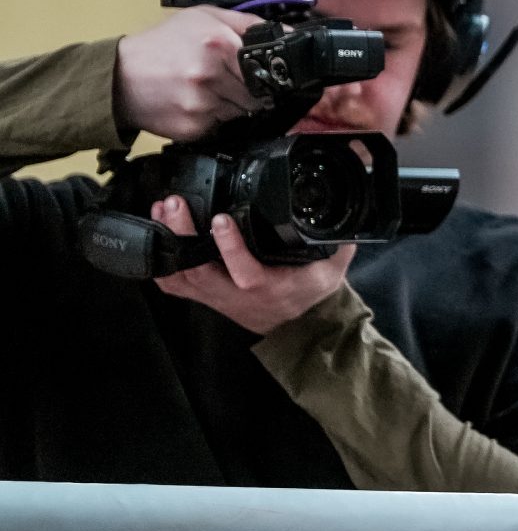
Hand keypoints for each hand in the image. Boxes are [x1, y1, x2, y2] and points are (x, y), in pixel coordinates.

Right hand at [114, 8, 259, 140]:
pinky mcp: (194, 127)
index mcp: (219, 43)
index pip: (269, 66)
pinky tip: (193, 103)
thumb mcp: (204, 17)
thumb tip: (288, 34)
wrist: (118, 77)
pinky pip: (222, 125)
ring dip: (231, 103)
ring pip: (243, 111)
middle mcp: (211, 75)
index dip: (267, 70)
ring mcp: (202, 104)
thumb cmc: (161, 46)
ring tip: (204, 88)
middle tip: (223, 78)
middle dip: (248, 87)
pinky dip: (214, 117)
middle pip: (259, 92)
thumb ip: (248, 24)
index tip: (261, 71)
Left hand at [150, 197, 353, 334]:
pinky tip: (156, 233)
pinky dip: (160, 260)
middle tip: (174, 203)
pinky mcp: (204, 295)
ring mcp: (215, 296)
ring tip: (162, 209)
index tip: (222, 218)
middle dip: (181, 234)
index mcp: (269, 288)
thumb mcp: (332, 270)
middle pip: (197, 269)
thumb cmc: (310, 294)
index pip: (245, 272)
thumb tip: (348, 213)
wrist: (298, 328)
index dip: (229, 247)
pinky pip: (172, 282)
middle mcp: (235, 295)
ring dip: (167, 241)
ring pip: (179, 273)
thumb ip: (337, 242)